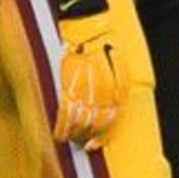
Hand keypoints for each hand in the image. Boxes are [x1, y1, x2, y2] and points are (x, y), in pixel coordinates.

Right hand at [53, 12, 129, 150]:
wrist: (89, 32)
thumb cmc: (104, 49)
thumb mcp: (120, 70)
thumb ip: (117, 91)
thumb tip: (112, 109)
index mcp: (115, 93)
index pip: (110, 122)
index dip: (101, 137)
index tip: (94, 145)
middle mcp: (102, 96)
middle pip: (95, 125)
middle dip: (86, 137)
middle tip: (80, 142)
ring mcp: (84, 94)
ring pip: (80, 124)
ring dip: (73, 135)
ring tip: (68, 140)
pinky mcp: (68, 90)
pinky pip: (65, 115)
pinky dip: (61, 128)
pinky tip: (58, 134)